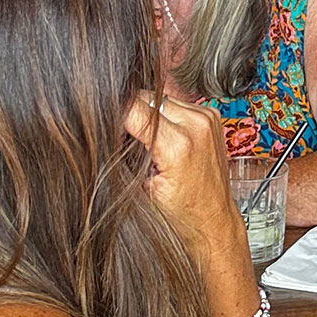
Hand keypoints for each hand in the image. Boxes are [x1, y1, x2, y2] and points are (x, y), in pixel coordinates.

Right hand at [121, 91, 244, 259]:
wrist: (213, 218)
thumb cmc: (181, 212)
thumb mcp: (143, 186)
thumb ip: (127, 152)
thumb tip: (107, 124)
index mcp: (178, 144)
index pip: (132, 108)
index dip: (112, 115)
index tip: (103, 124)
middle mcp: (196, 125)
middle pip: (144, 98)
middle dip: (129, 114)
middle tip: (126, 140)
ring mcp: (206, 118)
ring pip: (158, 98)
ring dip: (148, 114)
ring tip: (149, 142)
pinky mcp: (210, 116)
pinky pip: (175, 104)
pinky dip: (164, 116)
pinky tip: (165, 138)